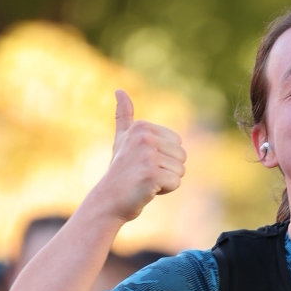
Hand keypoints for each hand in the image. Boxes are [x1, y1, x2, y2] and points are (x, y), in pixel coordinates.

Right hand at [97, 90, 185, 221]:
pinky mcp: (151, 174)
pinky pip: (176, 182)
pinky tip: (147, 190)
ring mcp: (147, 155)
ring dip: (166, 181)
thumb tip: (119, 90)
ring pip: (180, 170)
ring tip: (145, 181)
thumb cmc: (119, 172)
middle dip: (168, 170)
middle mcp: (144, 137)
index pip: (178, 143)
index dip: (165, 158)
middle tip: (145, 174)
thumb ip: (123, 116)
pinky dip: (165, 190)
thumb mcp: (121, 140)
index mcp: (141, 127)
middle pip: (182, 156)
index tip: (144, 163)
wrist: (108, 200)